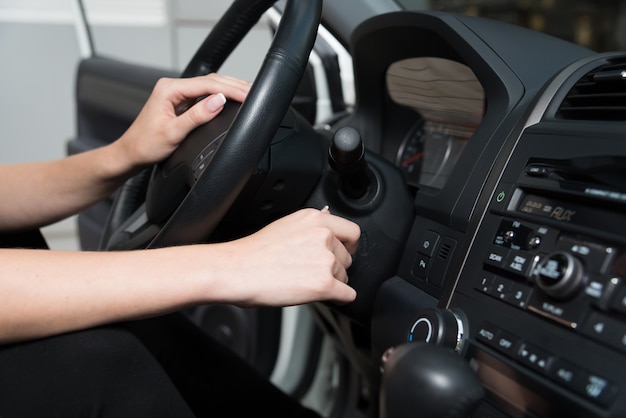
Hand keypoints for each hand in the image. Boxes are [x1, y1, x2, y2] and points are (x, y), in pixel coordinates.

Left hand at [117, 73, 250, 167]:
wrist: (131, 154)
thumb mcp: (173, 132)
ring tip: (248, 92)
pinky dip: (221, 95)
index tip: (247, 95)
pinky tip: (231, 98)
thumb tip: (218, 102)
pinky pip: (205, 95)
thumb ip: (197, 116)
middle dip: (234, 85)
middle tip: (254, 92)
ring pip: (209, 86)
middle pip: (210, 81)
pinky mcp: (181, 103)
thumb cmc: (145, 145)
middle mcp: (173, 87)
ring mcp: (177, 94)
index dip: (230, 89)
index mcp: (169, 89)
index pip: (207, 84)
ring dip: (229, 88)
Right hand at [220, 208, 360, 306]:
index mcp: (316, 219)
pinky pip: (347, 296)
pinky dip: (339, 299)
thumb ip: (312, 225)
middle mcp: (324, 236)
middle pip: (347, 257)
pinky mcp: (325, 284)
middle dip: (335, 267)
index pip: (352, 232)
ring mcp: (326, 260)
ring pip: (345, 277)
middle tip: (313, 272)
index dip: (347, 246)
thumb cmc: (254, 252)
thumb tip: (329, 221)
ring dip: (332, 283)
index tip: (343, 252)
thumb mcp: (287, 224)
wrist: (237, 270)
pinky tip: (324, 297)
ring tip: (306, 282)